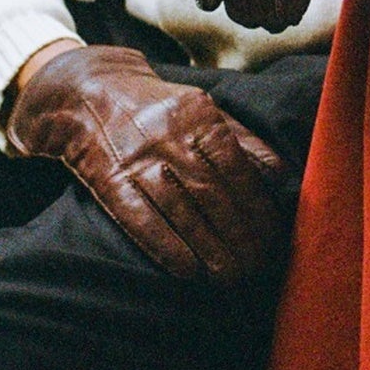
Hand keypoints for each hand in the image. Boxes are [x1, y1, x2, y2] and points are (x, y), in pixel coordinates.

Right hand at [8, 44, 288, 281]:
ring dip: (208, 249)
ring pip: (180, 211)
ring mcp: (136, 159)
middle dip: (238, 235)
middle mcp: (167, 137)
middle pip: (211, 194)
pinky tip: (188, 271)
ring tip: (231, 275)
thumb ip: (242, 140)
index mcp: (197, 116)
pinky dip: (166, 247)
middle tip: (257, 264)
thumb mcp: (202, 109)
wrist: (87, 93)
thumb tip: (282, 175)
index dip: (257, 208)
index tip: (273, 236)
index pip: (235, 169)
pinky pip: (140, 219)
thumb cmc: (159, 109)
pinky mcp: (109, 179)